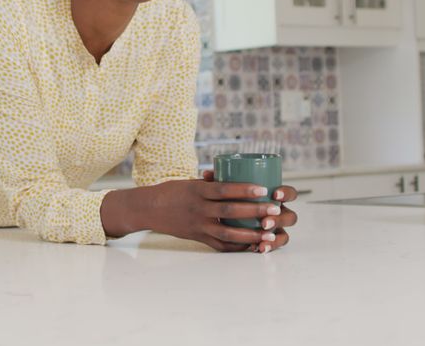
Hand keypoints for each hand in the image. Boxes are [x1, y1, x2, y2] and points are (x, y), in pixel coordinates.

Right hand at [142, 173, 290, 251]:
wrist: (149, 209)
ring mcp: (198, 226)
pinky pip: (221, 245)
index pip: (224, 190)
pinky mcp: (198, 238)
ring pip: (228, 233)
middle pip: (230, 212)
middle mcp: (198, 209)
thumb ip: (213, 183)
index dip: (244, 190)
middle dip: (255, 211)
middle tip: (275, 210)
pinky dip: (238, 246)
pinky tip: (254, 246)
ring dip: (251, 235)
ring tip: (269, 234)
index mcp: (197, 191)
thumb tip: (236, 177)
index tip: (264, 189)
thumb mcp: (191, 182)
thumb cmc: (172, 192)